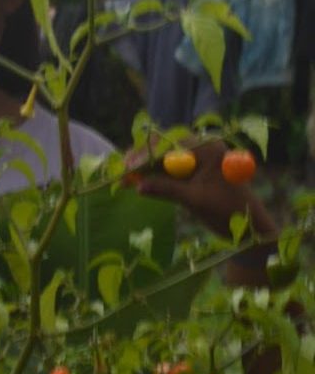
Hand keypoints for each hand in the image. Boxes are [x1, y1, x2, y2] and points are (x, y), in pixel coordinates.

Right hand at [123, 137, 276, 238]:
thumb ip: (166, 190)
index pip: (170, 146)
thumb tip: (138, 186)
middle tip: (122, 170)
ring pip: (164, 159)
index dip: (146, 156)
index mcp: (208, 149)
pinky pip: (169, 169)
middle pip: (164, 148)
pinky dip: (154, 176)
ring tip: (124, 178)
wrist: (250, 227)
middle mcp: (202, 148)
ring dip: (145, 168)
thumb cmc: (229, 212)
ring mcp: (198, 159)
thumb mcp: (195, 201)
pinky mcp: (194, 171)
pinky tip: (137, 182)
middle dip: (142, 159)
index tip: (127, 167)